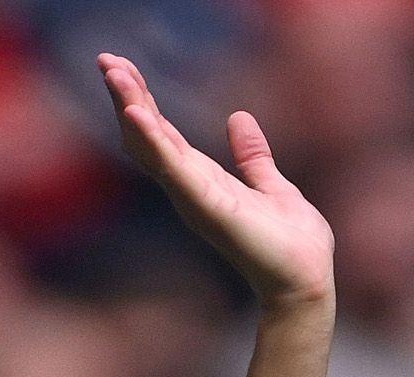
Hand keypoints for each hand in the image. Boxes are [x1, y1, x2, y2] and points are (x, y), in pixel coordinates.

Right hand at [97, 54, 333, 310]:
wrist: (307, 280)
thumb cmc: (293, 244)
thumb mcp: (272, 185)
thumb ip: (252, 156)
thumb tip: (239, 119)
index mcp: (204, 180)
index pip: (163, 133)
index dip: (142, 99)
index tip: (123, 66)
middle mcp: (191, 188)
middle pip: (147, 136)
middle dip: (127, 96)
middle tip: (105, 58)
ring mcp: (196, 198)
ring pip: (153, 146)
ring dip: (131, 107)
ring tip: (113, 72)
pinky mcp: (208, 207)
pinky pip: (174, 169)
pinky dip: (154, 140)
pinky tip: (136, 113)